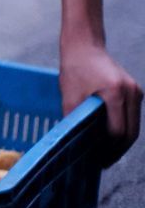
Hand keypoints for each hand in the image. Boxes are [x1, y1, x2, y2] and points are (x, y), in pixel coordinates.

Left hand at [59, 41, 141, 165]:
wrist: (84, 45)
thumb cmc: (74, 68)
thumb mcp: (69, 94)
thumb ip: (73, 118)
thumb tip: (74, 143)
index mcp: (115, 93)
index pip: (117, 131)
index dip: (107, 149)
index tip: (96, 159)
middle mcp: (131, 92)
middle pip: (130, 133)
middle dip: (117, 150)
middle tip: (102, 162)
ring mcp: (137, 91)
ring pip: (134, 126)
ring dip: (121, 142)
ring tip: (106, 154)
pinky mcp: (136, 91)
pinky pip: (132, 116)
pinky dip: (124, 128)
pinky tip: (110, 138)